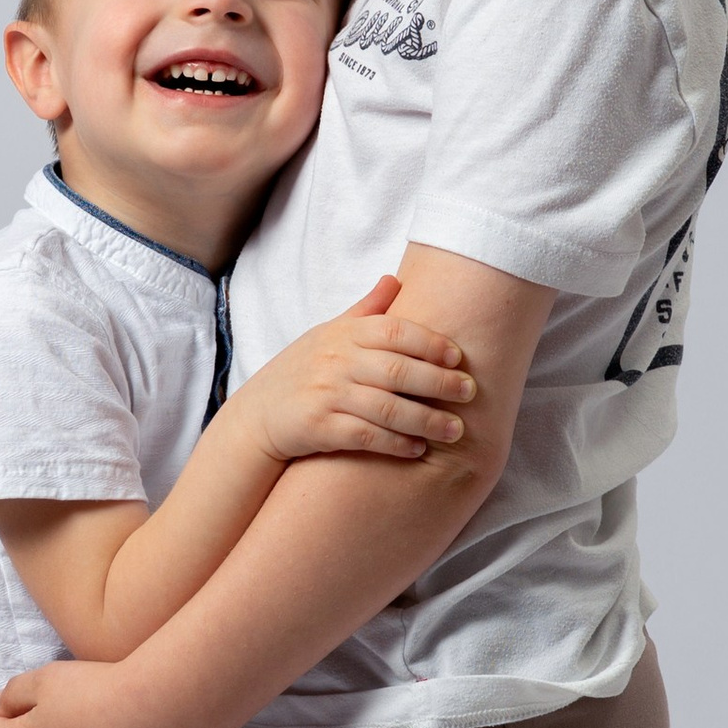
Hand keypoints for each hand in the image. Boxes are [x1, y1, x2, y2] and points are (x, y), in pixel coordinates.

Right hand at [236, 275, 473, 465]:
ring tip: (455, 430)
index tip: (459, 357)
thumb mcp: (328, 333)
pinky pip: (366, 436)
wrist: (257, 415)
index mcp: (342, 334)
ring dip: (426, 420)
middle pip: (398, 370)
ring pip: (387, 407)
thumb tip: (396, 279)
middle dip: (439, 382)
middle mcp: (335, 361)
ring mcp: (326, 394)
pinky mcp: (319, 428)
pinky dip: (396, 443)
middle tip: (470, 393)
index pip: (395, 330)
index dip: (430, 342)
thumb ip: (366, 310)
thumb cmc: (301, 371)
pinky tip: (418, 448)